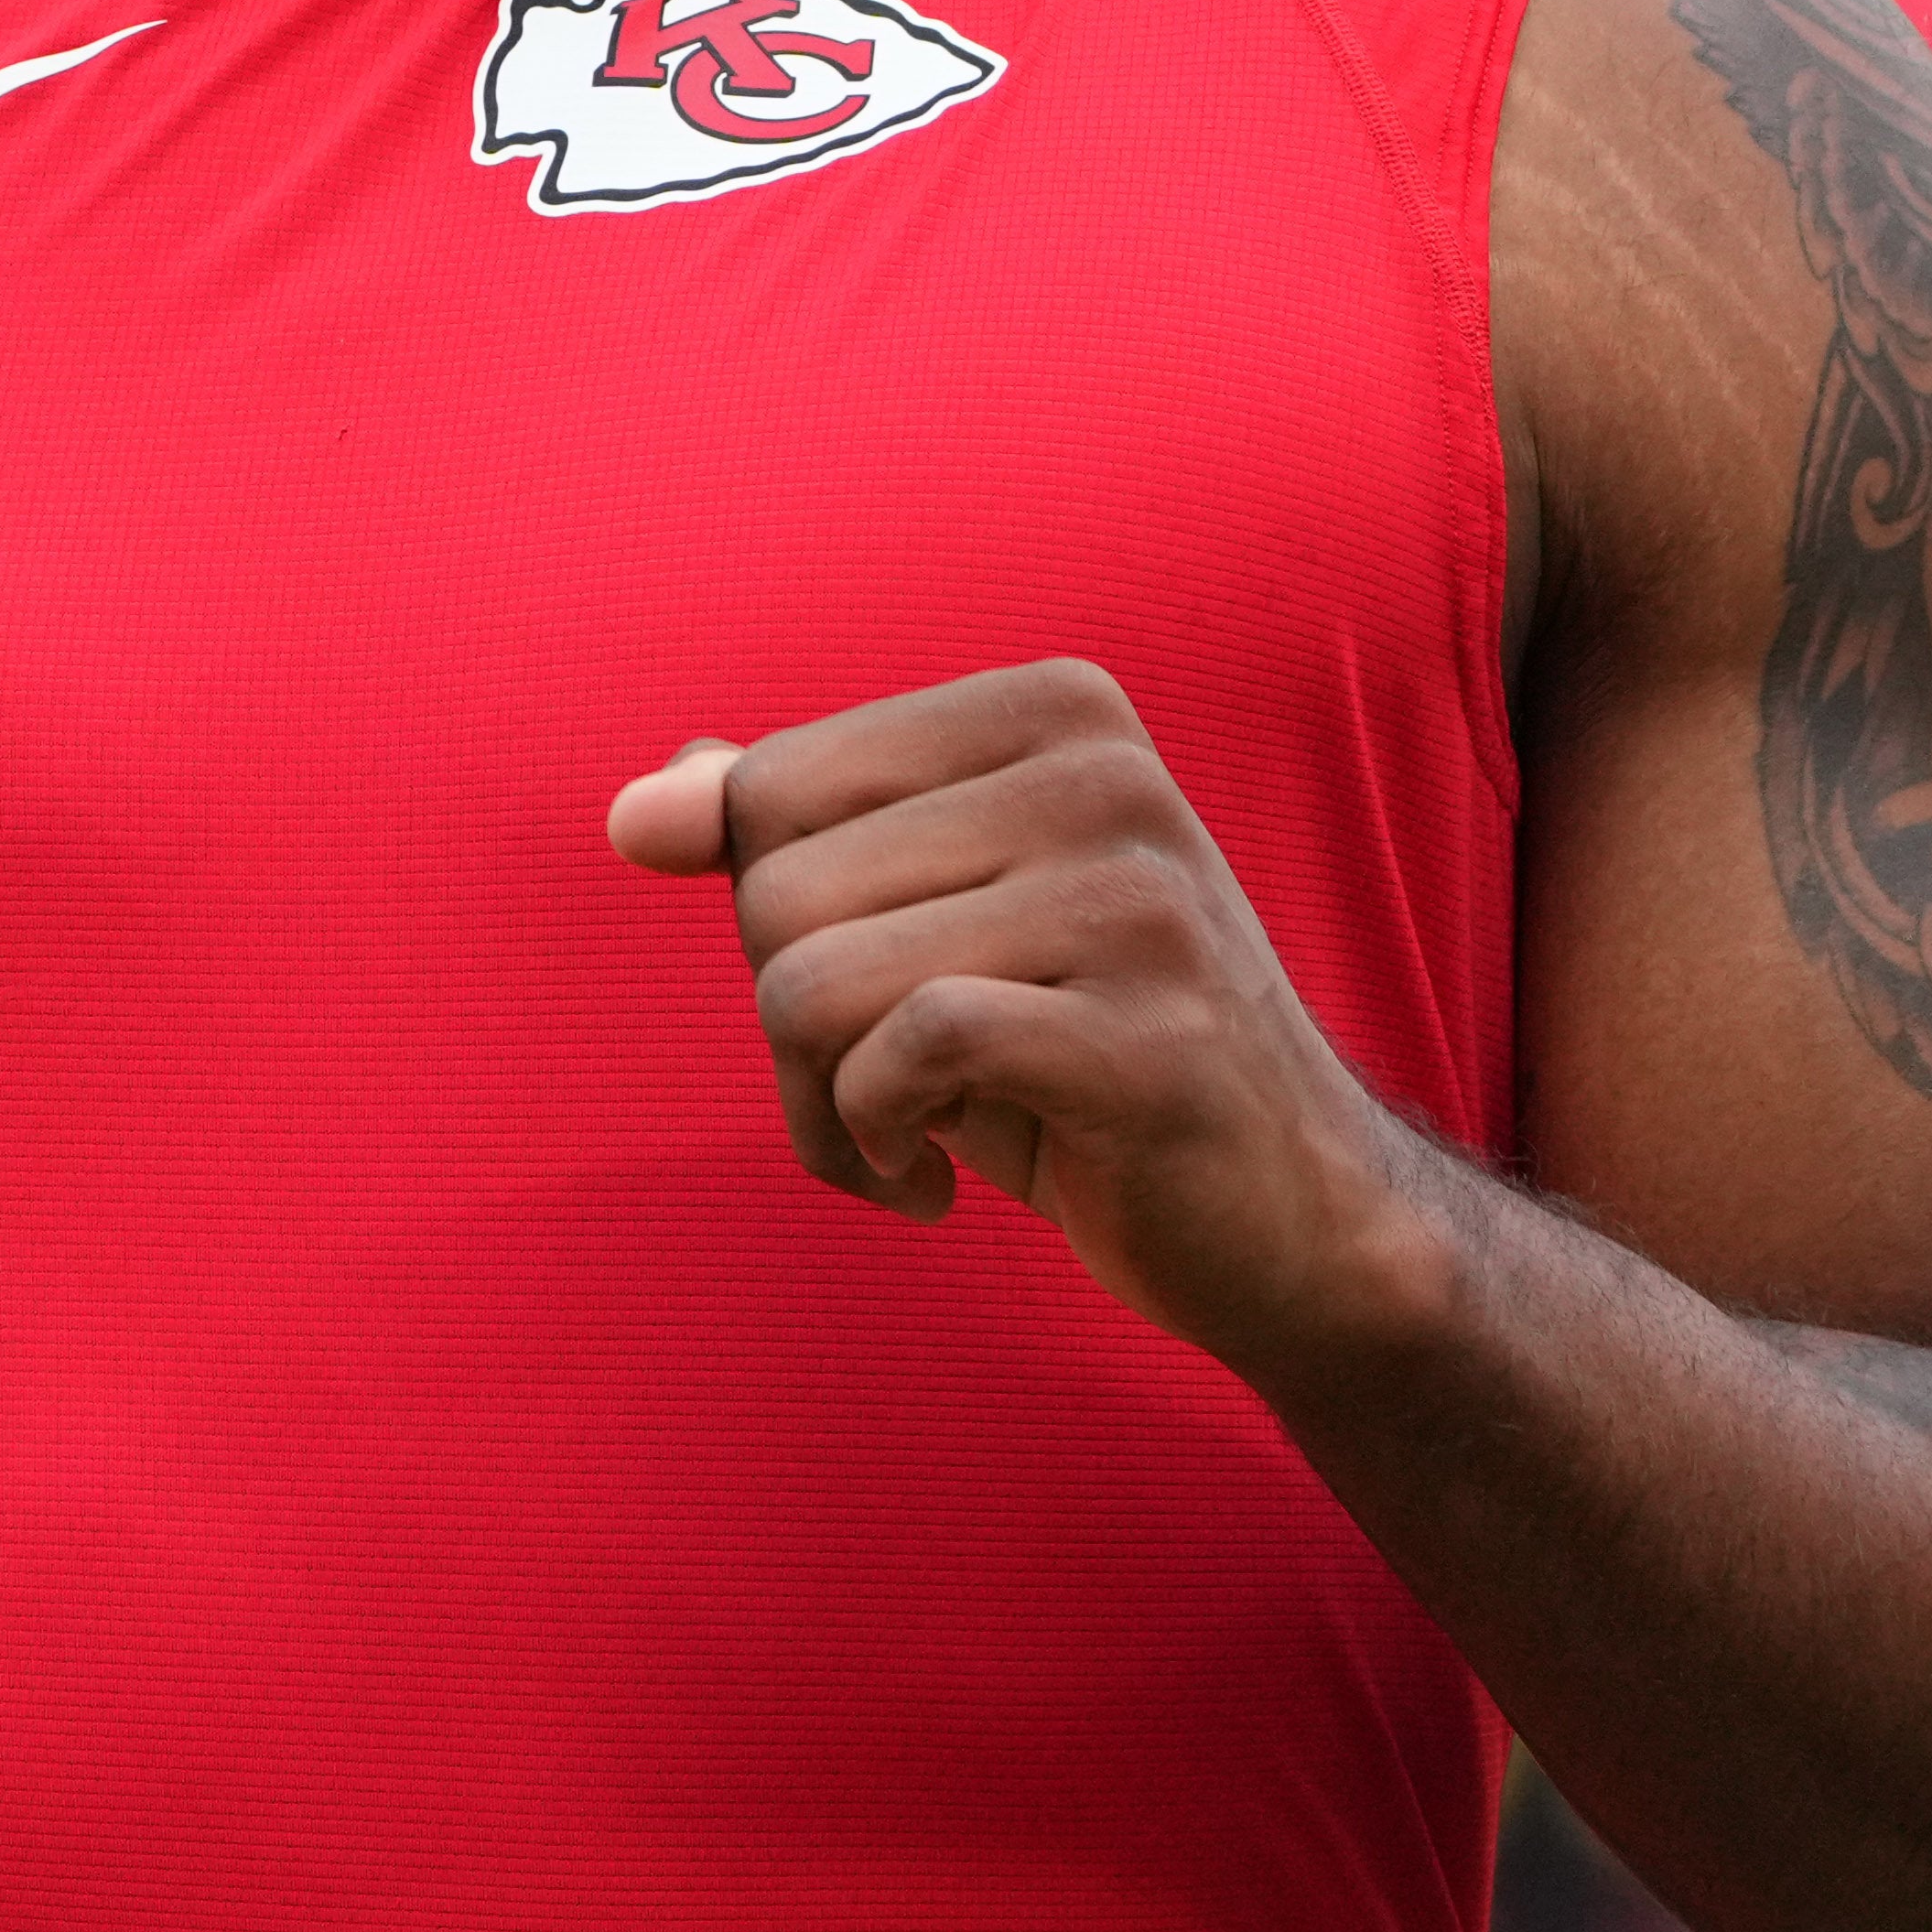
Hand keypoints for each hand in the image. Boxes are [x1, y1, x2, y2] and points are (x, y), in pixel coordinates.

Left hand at [604, 659, 1452, 1374]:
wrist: (1295, 1221)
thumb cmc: (1081, 1060)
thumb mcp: (929, 925)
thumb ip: (791, 837)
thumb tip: (636, 808)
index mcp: (1055, 710)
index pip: (771, 788)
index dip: (769, 922)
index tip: (862, 1000)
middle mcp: (1105, 776)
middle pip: (776, 890)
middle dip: (789, 1028)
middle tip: (886, 1094)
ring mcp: (1138, 901)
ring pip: (812, 982)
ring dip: (820, 1105)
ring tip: (906, 1142)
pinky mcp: (1147, 1036)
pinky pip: (904, 1057)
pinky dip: (878, 1141)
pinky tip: (936, 1183)